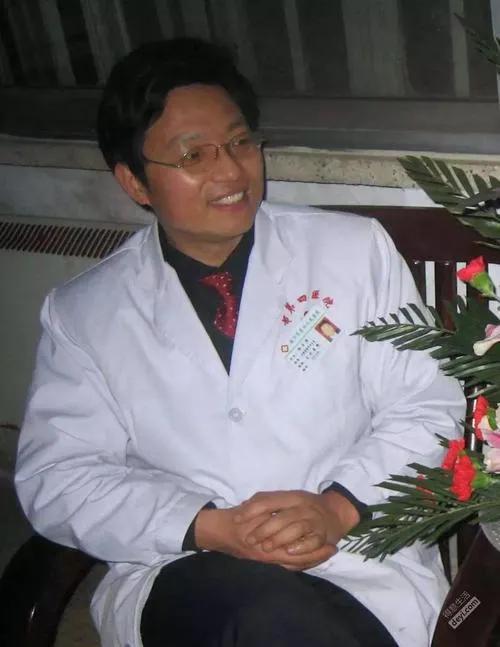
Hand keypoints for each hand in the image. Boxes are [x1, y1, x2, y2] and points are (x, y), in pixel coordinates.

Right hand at [194, 505, 334, 570]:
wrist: (217, 530)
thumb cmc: (236, 518)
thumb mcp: (254, 510)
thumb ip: (272, 512)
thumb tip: (293, 512)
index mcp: (268, 545)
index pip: (297, 553)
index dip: (315, 549)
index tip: (330, 543)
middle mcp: (268, 557)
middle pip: (298, 562)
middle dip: (316, 556)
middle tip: (333, 549)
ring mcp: (265, 560)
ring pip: (292, 565)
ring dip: (309, 560)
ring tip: (326, 553)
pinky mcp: (262, 560)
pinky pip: (284, 565)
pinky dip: (297, 562)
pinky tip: (307, 557)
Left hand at [234, 490, 359, 556]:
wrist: (336, 511)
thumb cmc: (305, 506)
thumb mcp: (287, 499)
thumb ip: (267, 501)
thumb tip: (243, 505)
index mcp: (290, 496)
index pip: (268, 500)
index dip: (251, 509)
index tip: (236, 519)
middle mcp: (302, 506)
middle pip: (281, 516)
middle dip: (264, 529)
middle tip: (249, 540)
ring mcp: (313, 519)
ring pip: (295, 528)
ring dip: (280, 538)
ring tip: (266, 547)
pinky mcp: (323, 533)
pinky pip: (312, 540)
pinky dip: (301, 546)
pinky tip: (289, 551)